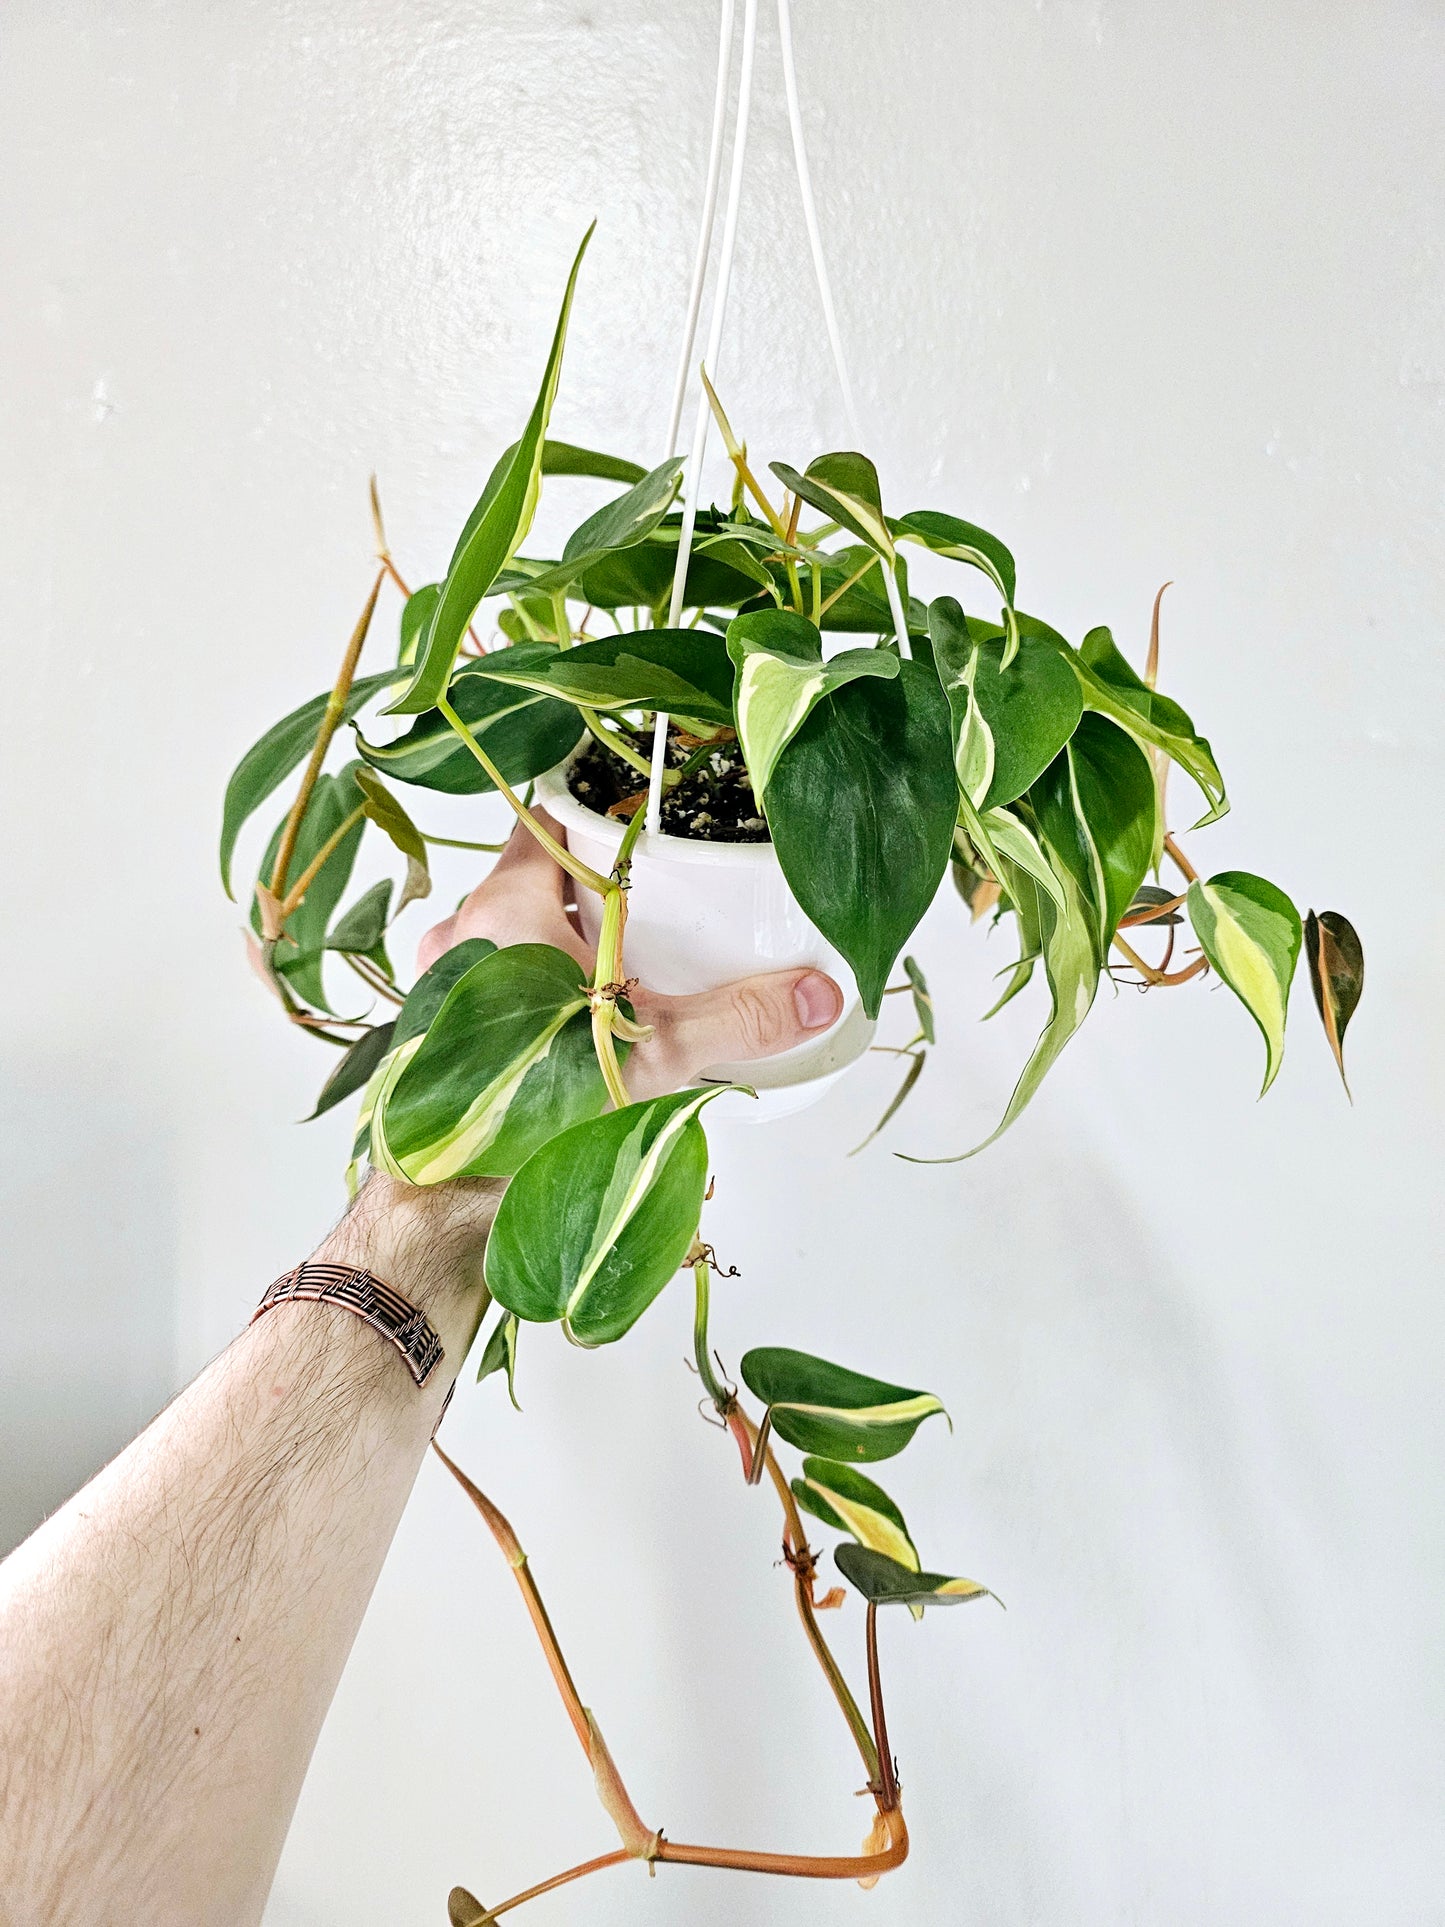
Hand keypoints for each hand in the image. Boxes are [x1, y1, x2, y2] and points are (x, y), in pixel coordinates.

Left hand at [417, 810, 843, 1100]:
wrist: (457, 1199)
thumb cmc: (539, 1113)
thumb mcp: (656, 1054)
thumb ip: (740, 1017)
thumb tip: (819, 994)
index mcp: (505, 909)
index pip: (549, 820)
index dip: (598, 813)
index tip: (646, 821)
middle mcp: (461, 933)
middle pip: (532, 873)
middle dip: (588, 878)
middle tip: (652, 891)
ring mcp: (443, 981)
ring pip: (509, 926)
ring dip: (559, 931)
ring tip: (623, 951)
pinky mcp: (443, 1026)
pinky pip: (492, 975)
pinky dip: (533, 977)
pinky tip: (579, 1007)